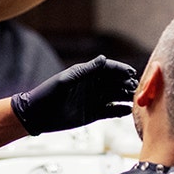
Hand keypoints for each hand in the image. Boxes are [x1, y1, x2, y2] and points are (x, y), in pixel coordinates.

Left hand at [10, 56, 137, 135]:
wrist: (37, 115)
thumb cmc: (48, 93)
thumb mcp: (67, 80)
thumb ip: (86, 70)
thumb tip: (103, 58)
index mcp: (85, 74)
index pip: (107, 68)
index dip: (120, 69)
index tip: (131, 73)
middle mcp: (92, 85)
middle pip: (114, 82)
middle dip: (126, 83)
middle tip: (136, 88)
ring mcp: (94, 100)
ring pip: (115, 96)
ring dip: (126, 97)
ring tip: (136, 99)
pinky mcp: (94, 114)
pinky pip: (111, 111)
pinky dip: (120, 110)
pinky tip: (128, 110)